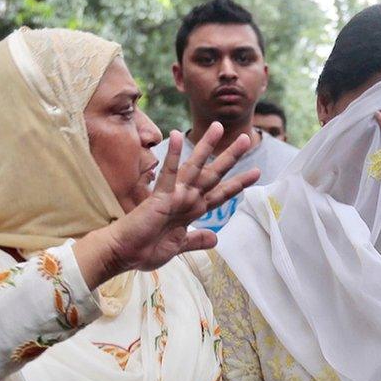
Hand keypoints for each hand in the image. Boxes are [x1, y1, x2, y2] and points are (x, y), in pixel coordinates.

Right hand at [77, 123, 259, 287]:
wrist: (124, 253)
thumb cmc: (146, 249)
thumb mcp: (179, 246)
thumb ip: (196, 239)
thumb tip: (215, 239)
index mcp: (192, 210)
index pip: (220, 194)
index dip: (238, 184)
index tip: (256, 173)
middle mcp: (186, 199)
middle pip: (213, 175)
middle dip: (231, 157)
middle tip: (247, 139)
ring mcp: (174, 196)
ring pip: (195, 167)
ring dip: (206, 147)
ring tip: (218, 127)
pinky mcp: (160, 197)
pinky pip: (168, 174)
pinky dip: (173, 155)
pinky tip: (177, 134)